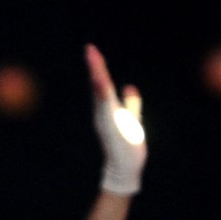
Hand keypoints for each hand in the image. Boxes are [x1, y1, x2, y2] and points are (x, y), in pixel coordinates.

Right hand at [86, 44, 143, 195]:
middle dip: (94, 66)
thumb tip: (129, 87)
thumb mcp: (131, 120)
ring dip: (96, 75)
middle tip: (89, 48)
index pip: (102, 83)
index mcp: (108, 109)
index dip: (98, 67)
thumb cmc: (126, 149)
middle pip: (98, 84)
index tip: (92, 50)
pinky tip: (100, 80)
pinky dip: (102, 93)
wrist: (125, 170)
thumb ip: (131, 104)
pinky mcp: (109, 126)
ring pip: (100, 92)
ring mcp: (105, 119)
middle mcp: (103, 112)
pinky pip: (105, 107)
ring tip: (92, 58)